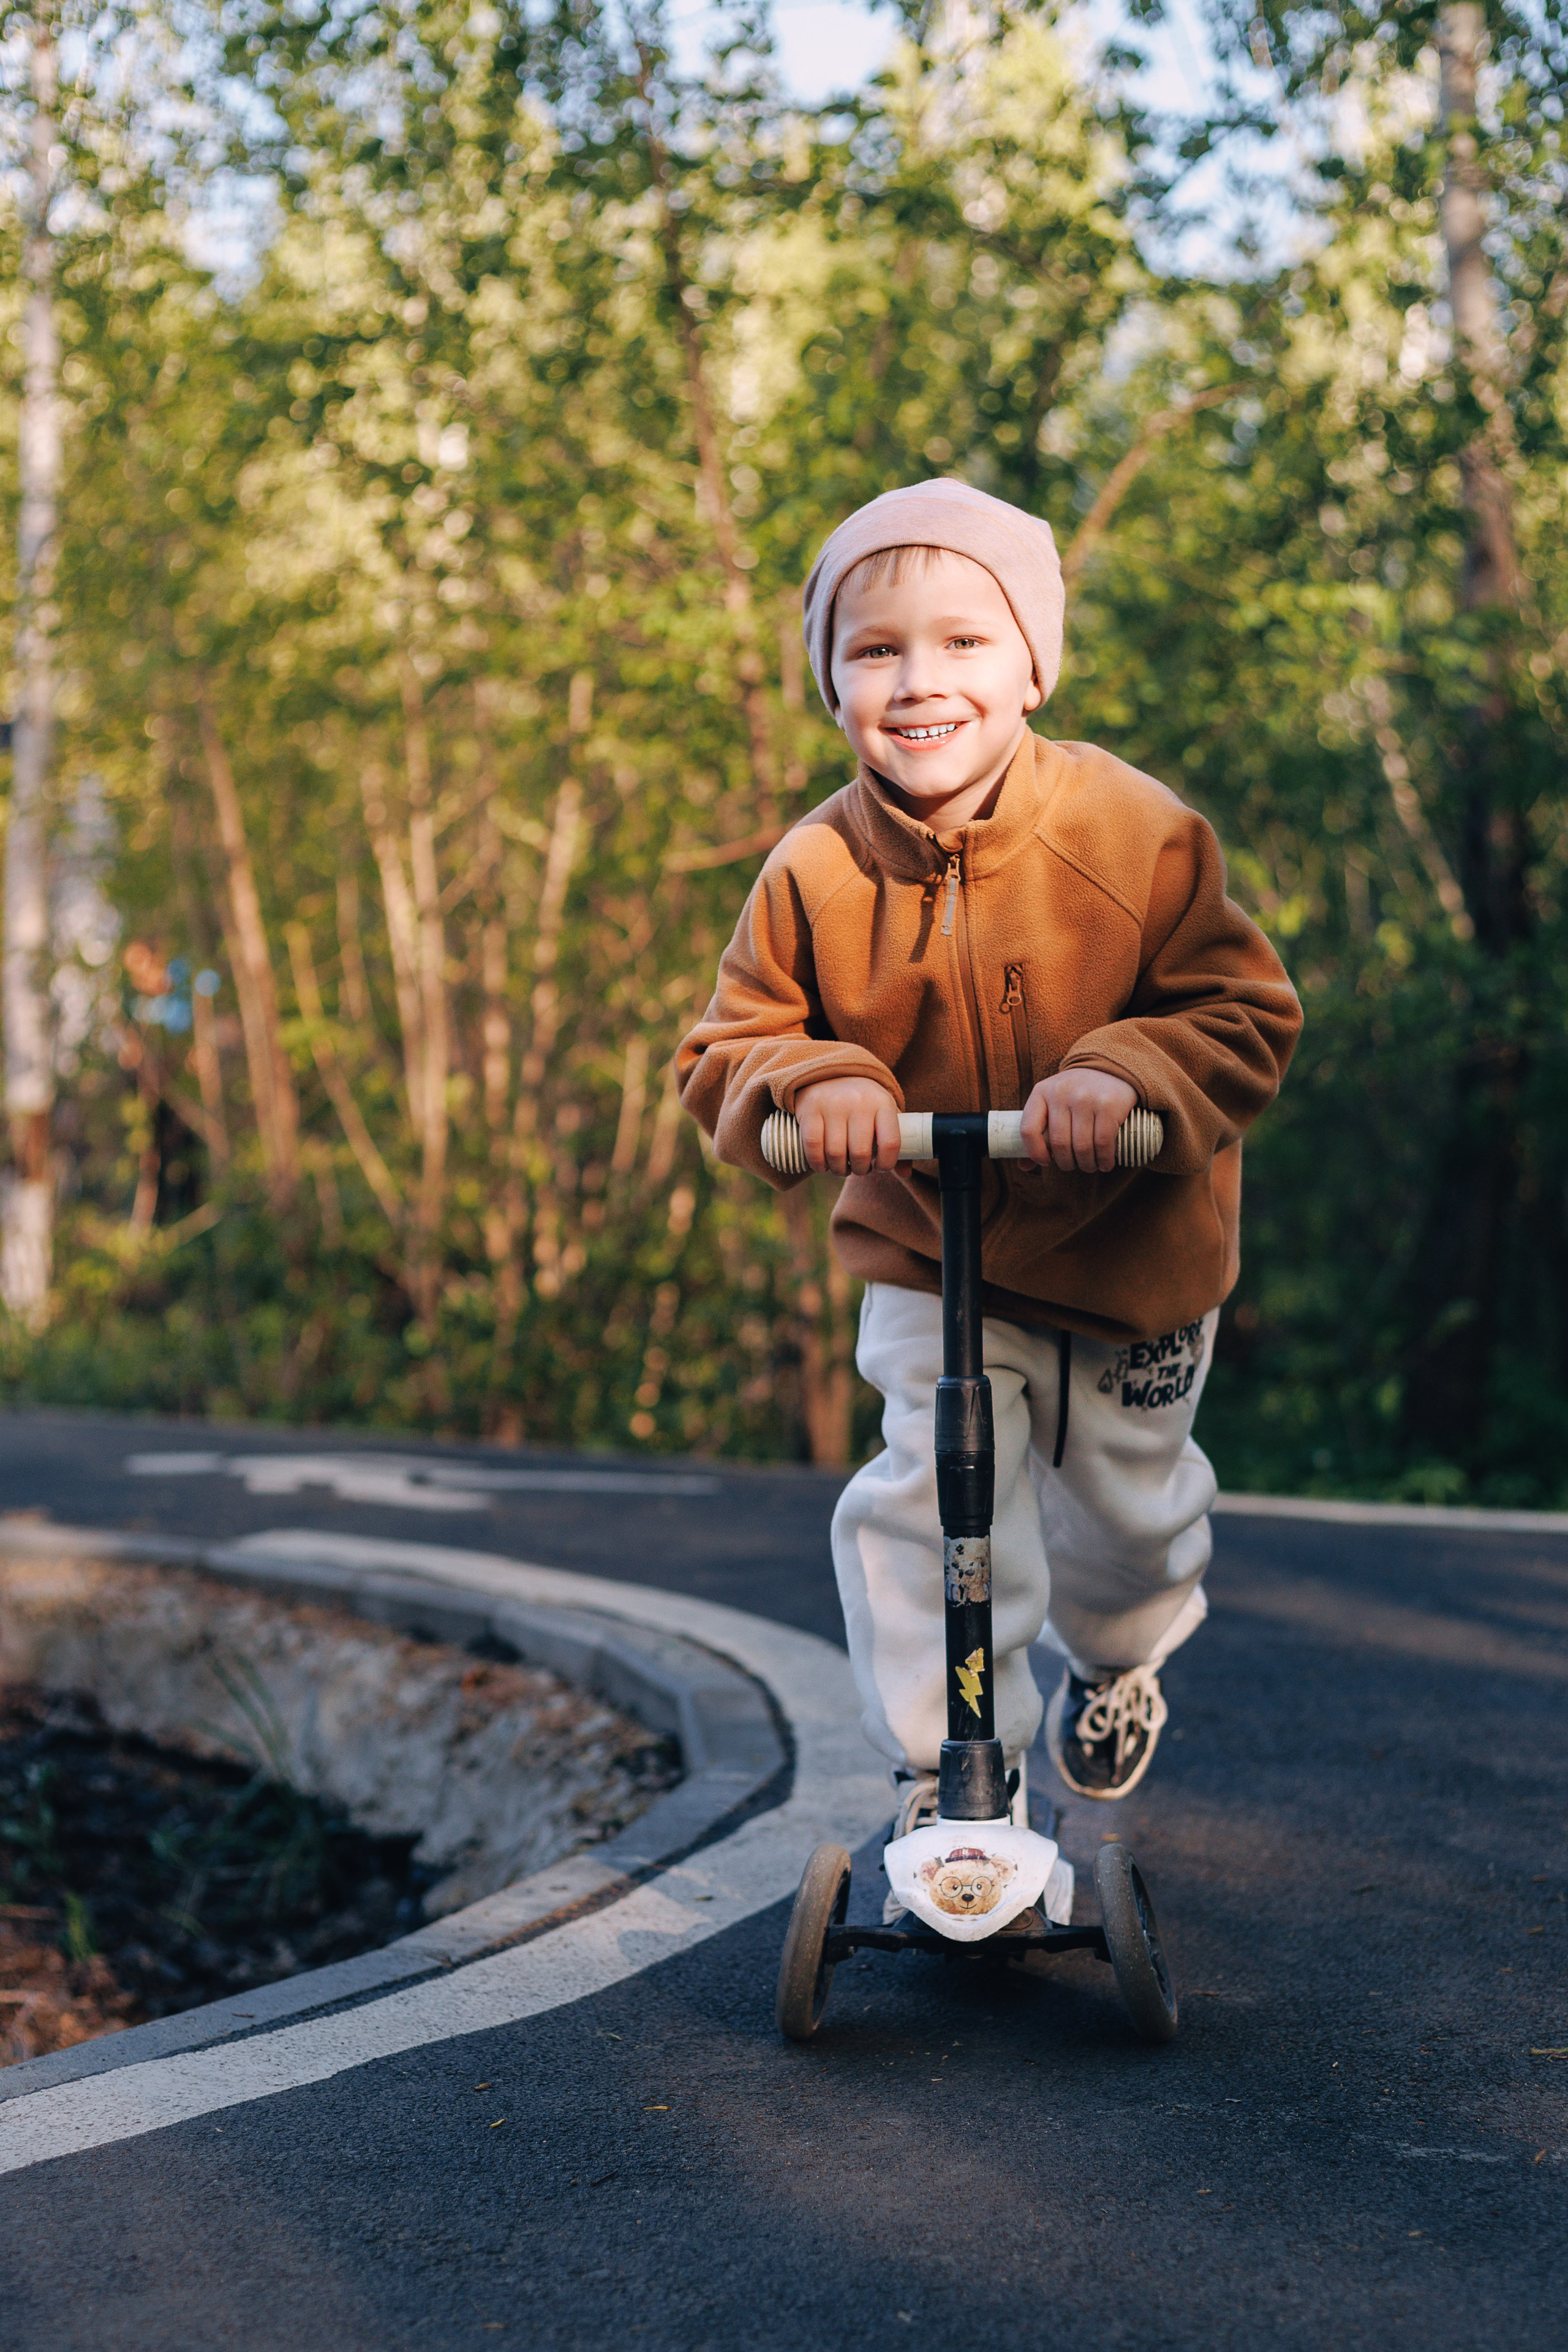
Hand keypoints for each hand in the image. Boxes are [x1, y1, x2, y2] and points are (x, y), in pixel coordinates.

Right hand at [792, 1077, 901, 1175]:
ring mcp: (833, 1104)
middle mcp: (859, 1101)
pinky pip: (813, 1145)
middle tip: (858, 1169)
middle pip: (861, 1153)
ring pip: (836, 1153)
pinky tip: (822, 1166)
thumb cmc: (861, 1104)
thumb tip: (905, 1174)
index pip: (890, 1142)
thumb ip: (894, 1142)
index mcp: (883, 1103)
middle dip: (860, 1170)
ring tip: (842, 1168)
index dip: (886, 1164)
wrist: (830, 1074)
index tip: (880, 1167)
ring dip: (839, 1169)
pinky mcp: (810, 1108)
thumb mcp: (882, 1114)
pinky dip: (817, 1163)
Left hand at [1021, 1069, 1139, 1173]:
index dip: (1035, 1152)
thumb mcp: (1052, 1104)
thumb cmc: (1075, 1093)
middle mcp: (1062, 1093)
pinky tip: (1105, 1163)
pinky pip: (1103, 1143)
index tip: (1046, 1161)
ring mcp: (1086, 1098)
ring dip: (1086, 1164)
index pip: (1028, 1129)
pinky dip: (1104, 1160)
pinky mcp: (1109, 1105)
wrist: (1109, 1069)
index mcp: (1041, 1092)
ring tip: (1089, 1166)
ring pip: (1082, 1147)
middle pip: (1059, 1144)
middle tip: (1072, 1166)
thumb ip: (1037, 1133)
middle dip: (1066, 1163)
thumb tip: (1024, 1167)